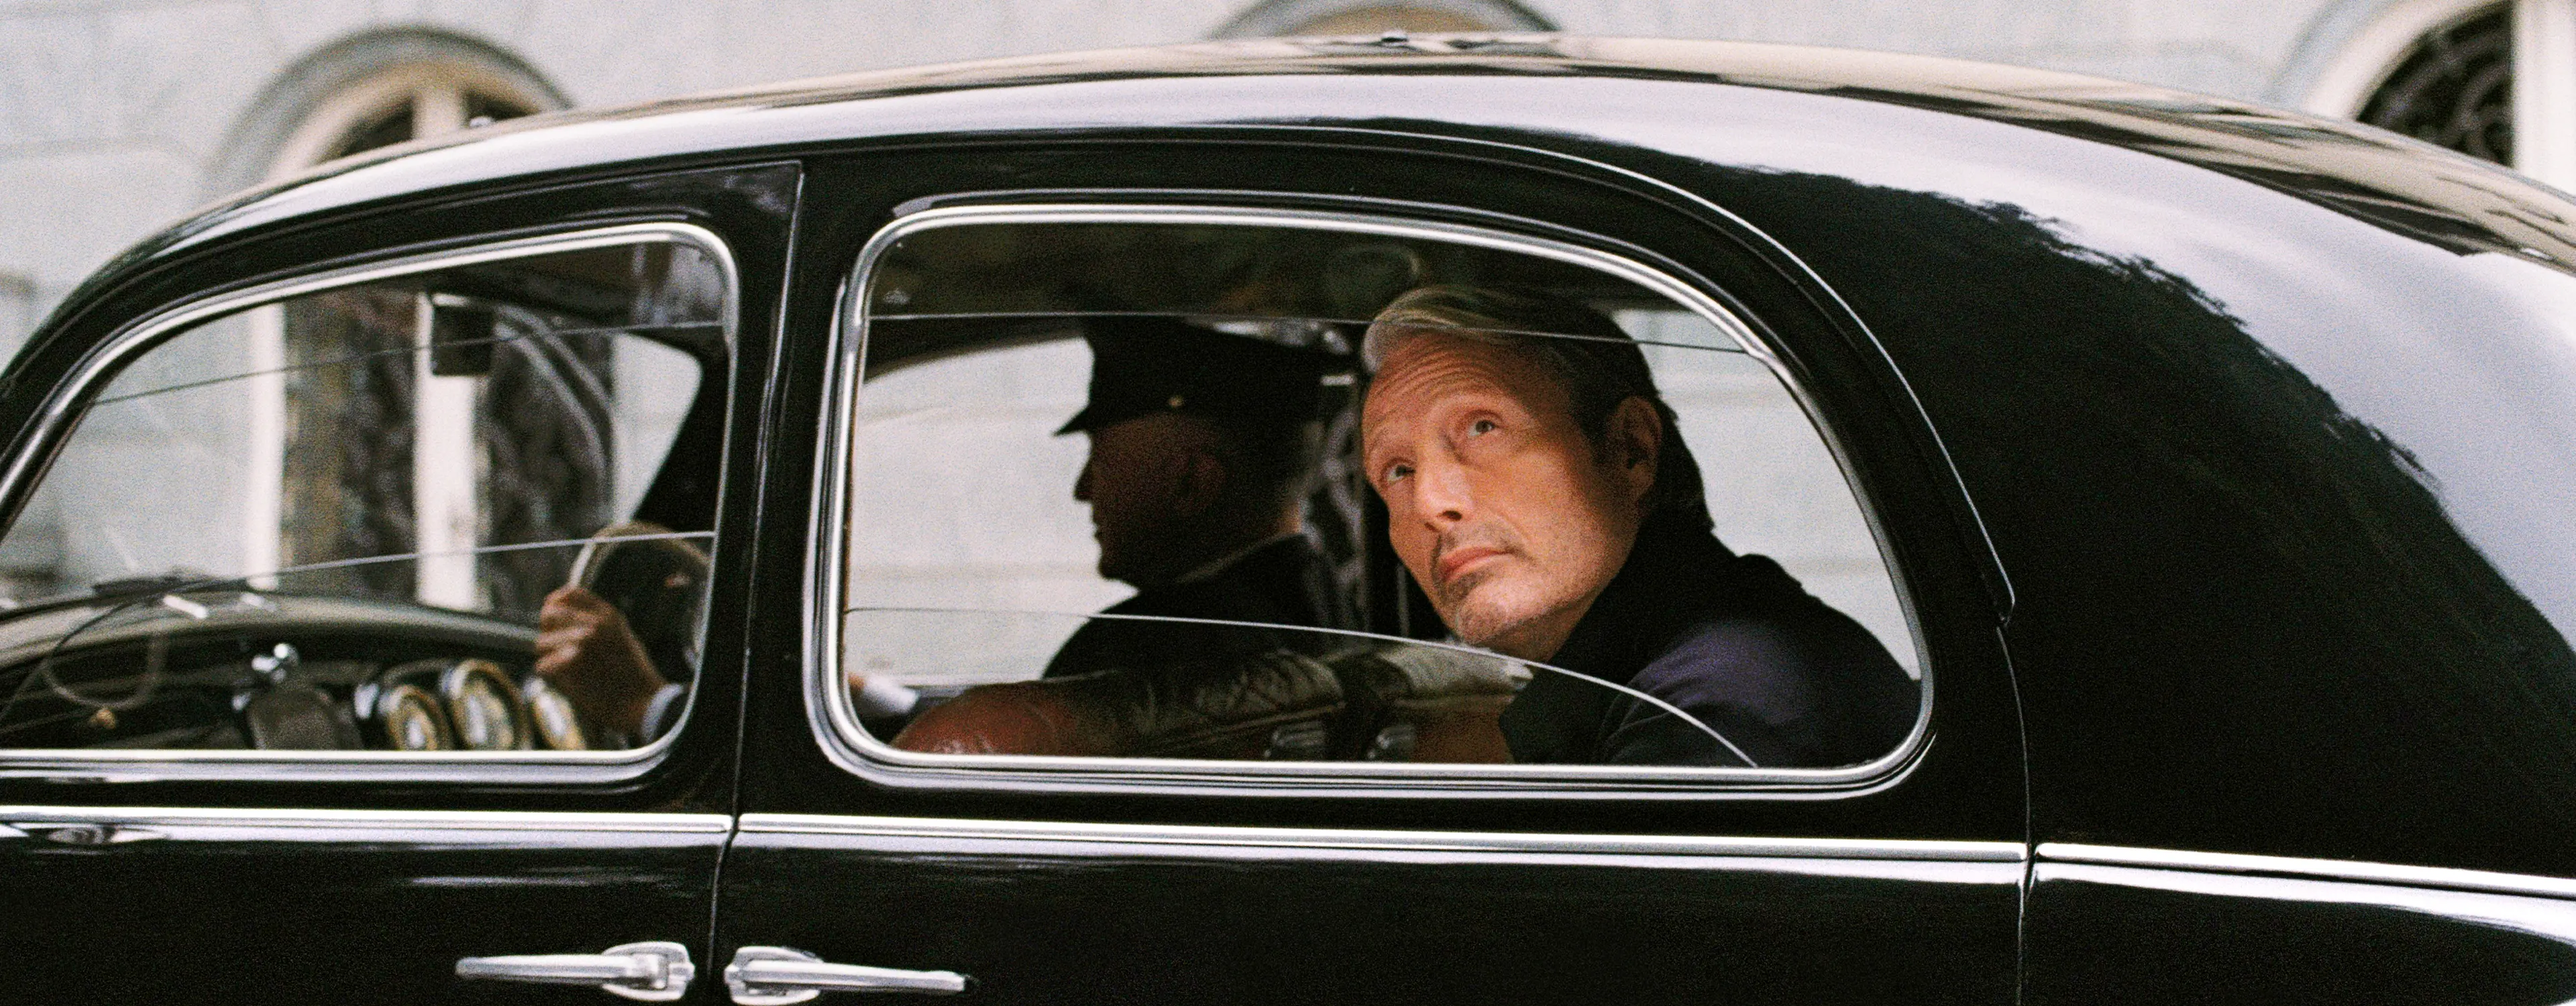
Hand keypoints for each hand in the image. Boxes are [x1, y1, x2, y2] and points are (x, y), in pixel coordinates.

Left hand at [535, 586, 666, 736]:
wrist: (644, 703)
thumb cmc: (635, 676)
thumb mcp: (624, 637)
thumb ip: (600, 624)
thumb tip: (569, 618)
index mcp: (608, 615)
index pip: (570, 593)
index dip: (556, 603)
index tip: (554, 618)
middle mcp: (594, 624)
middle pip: (548, 614)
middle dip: (548, 631)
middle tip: (554, 648)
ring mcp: (581, 642)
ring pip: (541, 643)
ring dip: (549, 657)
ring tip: (565, 669)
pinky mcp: (571, 664)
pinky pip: (543, 666)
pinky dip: (551, 676)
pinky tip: (567, 681)